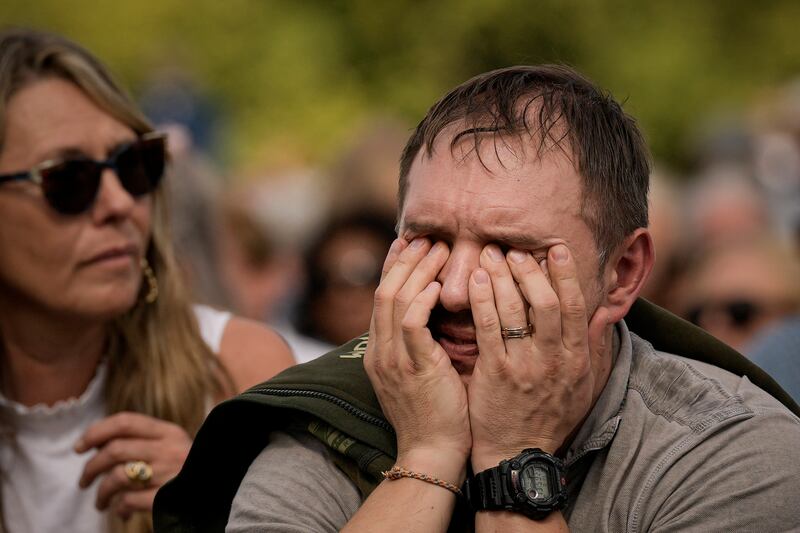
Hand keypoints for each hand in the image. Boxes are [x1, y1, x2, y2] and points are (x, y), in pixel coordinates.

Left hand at [75, 411, 191, 519]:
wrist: (220, 490)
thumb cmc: (187, 468)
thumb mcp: (172, 445)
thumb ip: (142, 438)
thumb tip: (95, 441)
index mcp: (169, 432)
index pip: (125, 421)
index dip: (96, 432)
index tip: (79, 447)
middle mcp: (169, 449)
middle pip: (115, 450)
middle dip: (91, 467)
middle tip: (83, 481)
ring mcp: (168, 473)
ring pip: (117, 477)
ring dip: (100, 492)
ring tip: (99, 502)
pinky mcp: (167, 498)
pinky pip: (129, 501)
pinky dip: (119, 508)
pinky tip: (121, 512)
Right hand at [364, 238, 470, 479]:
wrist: (431, 453)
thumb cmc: (436, 413)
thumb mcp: (419, 372)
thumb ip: (420, 343)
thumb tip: (435, 311)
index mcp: (379, 351)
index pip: (382, 297)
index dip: (393, 267)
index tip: (409, 243)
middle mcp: (379, 351)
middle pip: (384, 290)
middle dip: (406, 261)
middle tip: (427, 238)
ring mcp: (392, 360)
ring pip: (395, 300)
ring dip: (417, 271)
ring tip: (438, 250)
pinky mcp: (413, 368)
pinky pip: (412, 324)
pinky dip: (423, 300)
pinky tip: (438, 286)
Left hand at [467, 244, 610, 470]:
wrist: (518, 454)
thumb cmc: (551, 417)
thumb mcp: (583, 385)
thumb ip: (592, 346)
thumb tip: (605, 311)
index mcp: (575, 360)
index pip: (574, 307)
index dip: (566, 275)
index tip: (556, 249)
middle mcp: (553, 360)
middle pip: (546, 303)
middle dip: (529, 270)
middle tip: (514, 248)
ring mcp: (523, 367)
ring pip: (515, 311)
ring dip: (502, 277)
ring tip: (490, 255)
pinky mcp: (495, 374)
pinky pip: (487, 328)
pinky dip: (482, 300)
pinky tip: (475, 281)